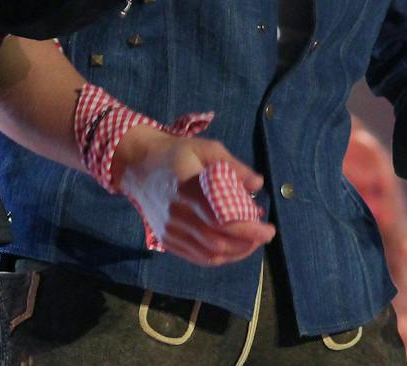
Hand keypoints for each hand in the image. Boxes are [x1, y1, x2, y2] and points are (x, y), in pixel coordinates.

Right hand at [114, 127, 274, 265]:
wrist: (137, 165)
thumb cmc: (176, 154)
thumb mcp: (205, 148)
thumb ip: (233, 166)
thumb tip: (258, 184)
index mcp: (188, 188)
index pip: (222, 219)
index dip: (248, 229)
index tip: (268, 229)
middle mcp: (177, 214)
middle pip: (217, 241)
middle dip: (247, 243)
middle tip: (265, 235)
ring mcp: (169, 230)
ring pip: (208, 254)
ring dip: (236, 253)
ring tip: (253, 242)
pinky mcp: (166, 239)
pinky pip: (196, 257)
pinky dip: (218, 257)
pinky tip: (232, 248)